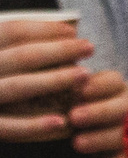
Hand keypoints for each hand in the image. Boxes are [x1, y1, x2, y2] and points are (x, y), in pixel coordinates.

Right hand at [0, 17, 94, 142]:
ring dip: (55, 80)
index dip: (44, 30)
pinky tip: (61, 122)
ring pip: (19, 86)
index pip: (13, 32)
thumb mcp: (2, 58)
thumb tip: (63, 36)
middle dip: (59, 50)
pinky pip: (9, 127)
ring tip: (85, 75)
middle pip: (22, 57)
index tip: (72, 32)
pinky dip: (35, 125)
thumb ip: (17, 49)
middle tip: (89, 47)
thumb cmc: (1, 78)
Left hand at [64, 70, 127, 157]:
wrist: (123, 125)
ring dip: (101, 139)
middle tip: (75, 117)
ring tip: (77, 144)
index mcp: (116, 89)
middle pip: (120, 108)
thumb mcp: (81, 86)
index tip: (80, 89)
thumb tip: (51, 65)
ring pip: (123, 134)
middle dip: (98, 112)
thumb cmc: (90, 102)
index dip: (99, 85)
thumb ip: (68, 79)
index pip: (113, 82)